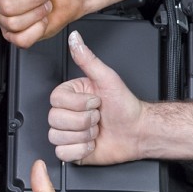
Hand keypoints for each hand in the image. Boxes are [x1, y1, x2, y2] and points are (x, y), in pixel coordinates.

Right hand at [49, 31, 143, 164]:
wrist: (138, 131)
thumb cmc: (125, 106)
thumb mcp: (107, 78)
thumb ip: (87, 58)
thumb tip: (75, 38)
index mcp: (70, 96)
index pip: (55, 101)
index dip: (79, 104)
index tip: (95, 101)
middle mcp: (66, 114)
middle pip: (55, 120)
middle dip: (84, 121)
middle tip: (98, 117)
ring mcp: (68, 133)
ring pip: (57, 137)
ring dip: (83, 136)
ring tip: (96, 131)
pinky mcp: (71, 150)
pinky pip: (62, 153)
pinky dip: (80, 150)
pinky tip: (92, 143)